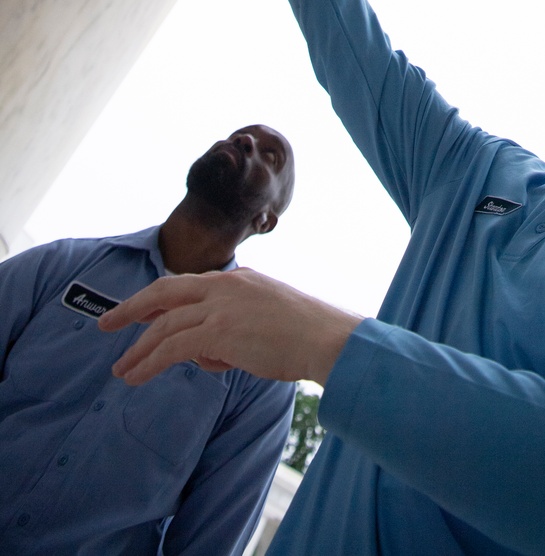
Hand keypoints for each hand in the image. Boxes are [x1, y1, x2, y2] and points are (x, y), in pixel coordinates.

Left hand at [99, 268, 363, 386]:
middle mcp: (225, 285)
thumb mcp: (266, 318)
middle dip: (132, 308)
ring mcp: (221, 306)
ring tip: (121, 369)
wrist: (326, 338)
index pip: (188, 285)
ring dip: (138, 348)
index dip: (159, 300)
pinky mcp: (219, 331)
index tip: (139, 312)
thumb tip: (206, 354)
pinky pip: (172, 347)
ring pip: (164, 324)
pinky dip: (149, 362)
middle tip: (107, 323)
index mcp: (238, 279)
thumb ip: (234, 328)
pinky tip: (136, 376)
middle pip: (165, 292)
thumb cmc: (306, 335)